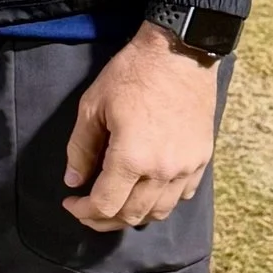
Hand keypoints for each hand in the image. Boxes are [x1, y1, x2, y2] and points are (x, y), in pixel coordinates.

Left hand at [61, 26, 219, 230]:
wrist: (180, 53)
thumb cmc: (132, 74)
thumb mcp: (93, 106)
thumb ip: (81, 148)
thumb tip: (74, 180)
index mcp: (132, 158)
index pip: (105, 205)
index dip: (83, 211)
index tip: (71, 203)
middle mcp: (163, 170)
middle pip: (131, 215)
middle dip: (104, 219)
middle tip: (87, 209)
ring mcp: (187, 167)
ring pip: (159, 212)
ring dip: (133, 215)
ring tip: (115, 204)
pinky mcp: (202, 159)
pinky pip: (182, 196)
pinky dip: (160, 201)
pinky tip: (145, 190)